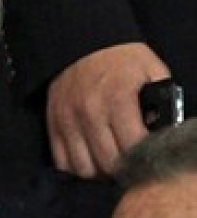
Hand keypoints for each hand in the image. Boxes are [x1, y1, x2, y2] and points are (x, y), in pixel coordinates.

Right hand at [46, 42, 169, 176]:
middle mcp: (90, 114)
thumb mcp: (152, 71)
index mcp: (118, 100)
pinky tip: (90, 162)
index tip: (151, 159)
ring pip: (83, 168)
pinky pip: (62, 161)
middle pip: (108, 162)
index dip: (146, 159)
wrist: (81, 43)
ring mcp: (68, 122)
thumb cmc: (122, 59)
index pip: (133, 146)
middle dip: (124, 170)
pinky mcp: (53, 125)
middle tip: (133, 167)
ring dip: (99, 173)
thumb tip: (164, 132)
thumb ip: (162, 101)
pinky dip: (77, 168)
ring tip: (110, 166)